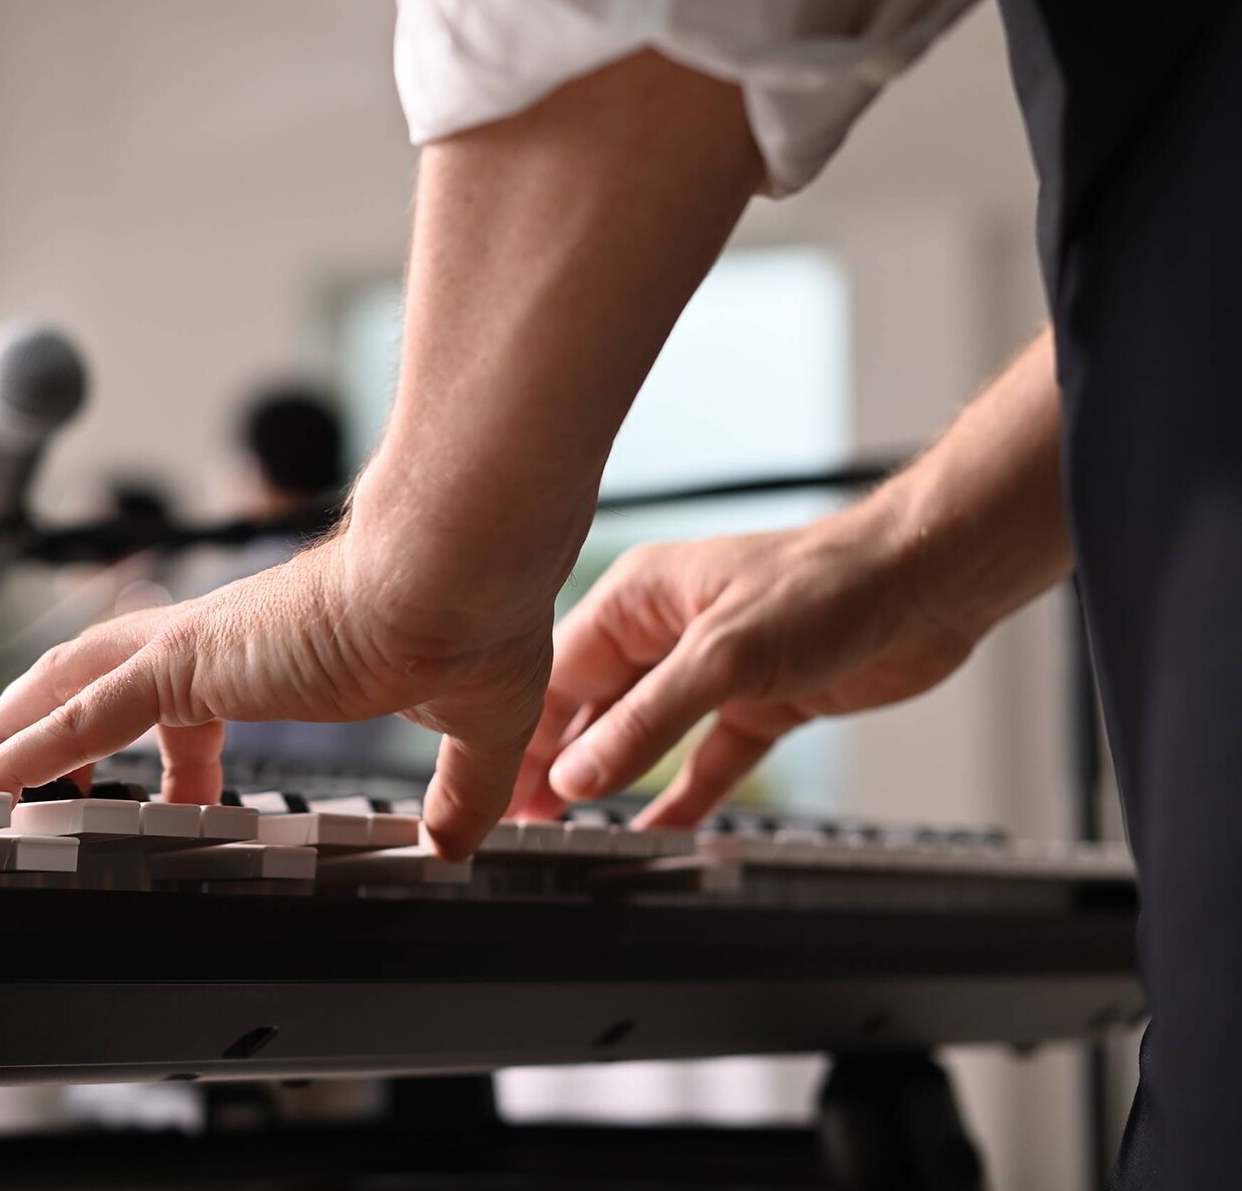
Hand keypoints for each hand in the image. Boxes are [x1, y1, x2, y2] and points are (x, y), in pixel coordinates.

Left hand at [0, 533, 554, 858]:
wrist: (464, 569)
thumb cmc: (472, 618)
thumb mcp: (475, 726)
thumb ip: (461, 790)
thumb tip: (456, 844)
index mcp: (273, 650)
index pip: (192, 703)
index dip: (175, 763)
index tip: (178, 806)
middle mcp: (220, 639)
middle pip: (101, 673)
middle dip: (48, 720)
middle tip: (12, 771)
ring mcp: (198, 644)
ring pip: (71, 680)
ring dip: (12, 723)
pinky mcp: (191, 660)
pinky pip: (85, 714)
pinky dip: (29, 745)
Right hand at [512, 509, 984, 828]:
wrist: (930, 583)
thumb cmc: (829, 584)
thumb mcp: (723, 656)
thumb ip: (646, 721)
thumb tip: (578, 775)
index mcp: (638, 600)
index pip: (555, 675)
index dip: (519, 733)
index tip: (489, 785)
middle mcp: (665, 633)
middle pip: (589, 710)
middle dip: (551, 764)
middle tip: (513, 822)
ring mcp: (712, 671)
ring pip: (642, 740)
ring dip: (608, 785)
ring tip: (564, 835)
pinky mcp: (758, 702)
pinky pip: (704, 762)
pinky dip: (680, 800)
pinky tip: (650, 834)